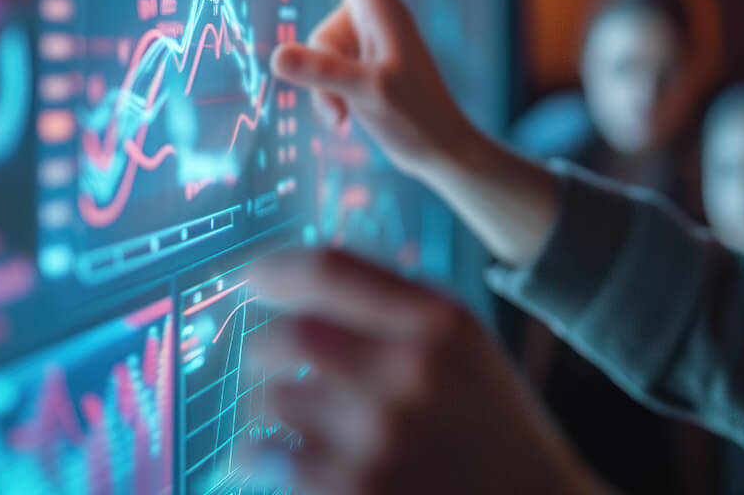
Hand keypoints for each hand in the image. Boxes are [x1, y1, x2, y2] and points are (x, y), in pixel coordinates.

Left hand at [241, 248, 606, 494]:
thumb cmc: (490, 426)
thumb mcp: (465, 346)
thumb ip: (395, 308)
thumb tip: (297, 284)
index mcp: (440, 323)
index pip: (330, 271)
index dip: (277, 271)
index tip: (254, 278)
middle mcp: (409, 373)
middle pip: (286, 335)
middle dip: (266, 347)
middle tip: (269, 360)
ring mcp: (378, 437)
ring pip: (270, 399)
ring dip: (273, 407)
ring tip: (298, 420)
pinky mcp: (349, 489)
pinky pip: (265, 455)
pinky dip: (267, 454)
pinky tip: (293, 458)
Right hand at [271, 0, 489, 178]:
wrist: (442, 150)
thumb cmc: (416, 117)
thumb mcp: (368, 94)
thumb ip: (323, 73)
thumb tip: (276, 55)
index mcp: (379, 5)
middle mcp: (373, 13)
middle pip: (319, 22)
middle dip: (317, 65)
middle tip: (346, 105)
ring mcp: (368, 38)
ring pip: (318, 51)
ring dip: (324, 91)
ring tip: (349, 117)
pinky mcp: (364, 60)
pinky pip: (325, 69)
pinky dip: (329, 99)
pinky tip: (348, 123)